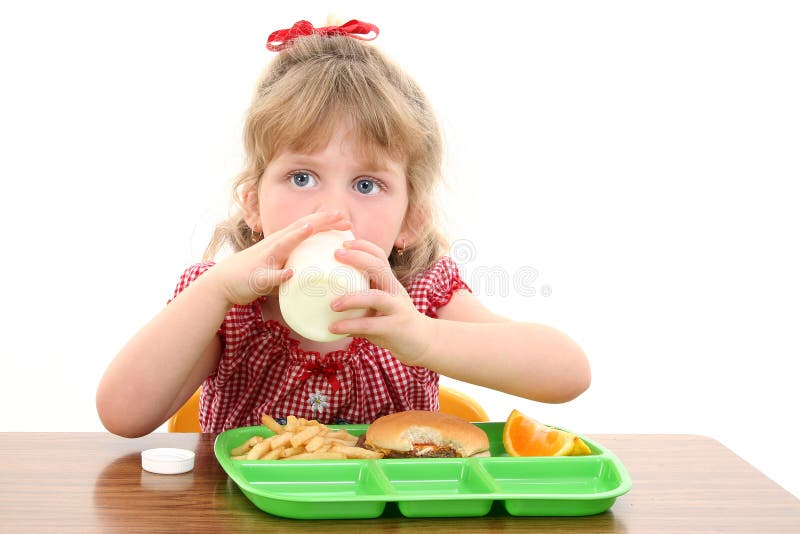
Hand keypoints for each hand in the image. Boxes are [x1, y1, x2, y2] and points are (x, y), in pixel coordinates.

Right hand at [208, 212, 351, 305]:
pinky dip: (279, 274)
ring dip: (296, 236)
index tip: (346, 220)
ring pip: (282, 245)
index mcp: (283, 242)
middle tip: (342, 216)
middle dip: (320, 221)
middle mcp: (275, 245)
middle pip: (299, 228)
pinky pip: (269, 276)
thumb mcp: (283, 265)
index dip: (326, 221)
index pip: (307, 227)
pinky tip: (289, 273)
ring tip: (311, 228)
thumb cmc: (257, 273)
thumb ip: (300, 265)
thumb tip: (324, 272)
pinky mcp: (257, 276)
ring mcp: (265, 258)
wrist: (224, 282)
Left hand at [329, 239, 435, 364]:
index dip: (363, 246)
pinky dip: (350, 325)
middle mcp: (395, 291)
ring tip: (332, 305)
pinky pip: (370, 325)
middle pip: (379, 268)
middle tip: (336, 255)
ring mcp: (397, 309)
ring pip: (375, 297)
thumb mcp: (380, 303)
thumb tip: (326, 292)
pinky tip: (333, 328)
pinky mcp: (394, 328)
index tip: (343, 242)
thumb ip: (362, 295)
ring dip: (352, 299)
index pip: (380, 256)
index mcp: (390, 282)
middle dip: (358, 258)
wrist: (422, 342)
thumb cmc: (393, 320)